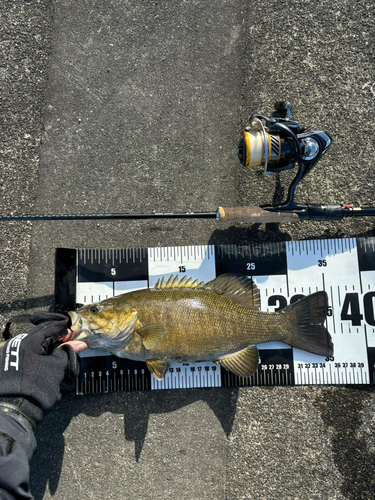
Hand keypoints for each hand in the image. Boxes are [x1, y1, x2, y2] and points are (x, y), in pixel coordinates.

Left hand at [0, 312, 86, 429]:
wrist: (16, 409)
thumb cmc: (38, 387)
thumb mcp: (56, 367)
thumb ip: (67, 351)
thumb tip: (80, 344)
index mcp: (28, 340)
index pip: (49, 327)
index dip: (63, 329)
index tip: (72, 332)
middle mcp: (16, 344)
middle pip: (40, 336)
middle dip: (54, 339)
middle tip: (68, 344)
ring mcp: (10, 354)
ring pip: (32, 345)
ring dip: (46, 348)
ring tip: (58, 355)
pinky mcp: (7, 364)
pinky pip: (25, 354)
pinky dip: (37, 355)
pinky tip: (45, 362)